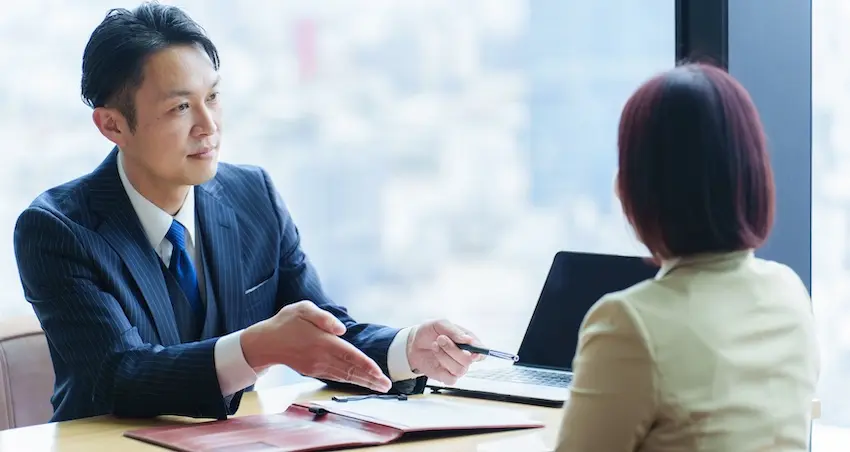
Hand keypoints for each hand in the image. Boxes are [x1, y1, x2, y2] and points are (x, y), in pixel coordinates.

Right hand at [241, 300, 391, 392]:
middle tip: (387, 385)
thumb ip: (323, 317)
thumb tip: (342, 329)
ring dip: (363, 382)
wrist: (265, 342)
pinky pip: (336, 377)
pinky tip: (360, 381)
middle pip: (351, 370)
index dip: (367, 366)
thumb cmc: (286, 322)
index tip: (380, 374)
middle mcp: (321, 357)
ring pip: (345, 376)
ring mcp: (317, 367)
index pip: (349, 355)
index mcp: (322, 341)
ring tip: (380, 386)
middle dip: (370, 379)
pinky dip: (350, 380)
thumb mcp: (302, 309)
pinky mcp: (313, 371)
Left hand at [406, 319, 485, 384]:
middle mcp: (465, 357)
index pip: (482, 352)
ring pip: (459, 370)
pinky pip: (450, 378)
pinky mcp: (446, 376)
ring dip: (445, 356)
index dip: (479, 352)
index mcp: (469, 343)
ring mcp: (456, 368)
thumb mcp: (440, 324)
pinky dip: (441, 365)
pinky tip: (435, 354)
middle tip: (441, 338)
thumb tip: (468, 340)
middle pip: (469, 360)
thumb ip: (455, 331)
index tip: (471, 349)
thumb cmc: (430, 331)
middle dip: (453, 349)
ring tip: (435, 344)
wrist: (414, 342)